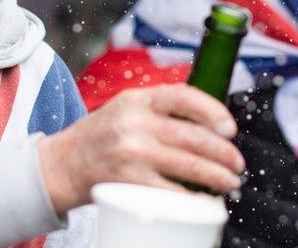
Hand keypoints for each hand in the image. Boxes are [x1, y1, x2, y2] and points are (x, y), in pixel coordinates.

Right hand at [37, 84, 244, 213]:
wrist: (61, 165)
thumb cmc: (100, 137)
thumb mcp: (125, 109)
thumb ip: (158, 109)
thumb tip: (208, 120)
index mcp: (137, 99)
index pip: (184, 97)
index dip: (213, 111)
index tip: (229, 128)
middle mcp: (135, 123)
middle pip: (194, 136)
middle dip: (224, 152)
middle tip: (236, 163)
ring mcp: (132, 153)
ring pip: (189, 164)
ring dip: (217, 176)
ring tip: (230, 182)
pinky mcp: (128, 182)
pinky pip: (171, 192)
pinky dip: (194, 199)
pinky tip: (205, 201)